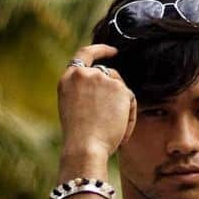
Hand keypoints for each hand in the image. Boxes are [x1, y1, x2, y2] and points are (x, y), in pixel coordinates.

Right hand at [57, 43, 136, 163]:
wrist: (85, 147)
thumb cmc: (79, 137)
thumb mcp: (73, 107)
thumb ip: (85, 91)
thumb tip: (107, 85)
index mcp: (68, 78)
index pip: (85, 54)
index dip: (101, 50)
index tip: (113, 51)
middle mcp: (84, 74)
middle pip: (108, 73)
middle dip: (115, 90)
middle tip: (114, 115)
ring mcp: (102, 78)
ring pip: (120, 88)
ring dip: (121, 106)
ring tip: (115, 129)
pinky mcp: (119, 87)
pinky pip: (130, 100)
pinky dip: (129, 117)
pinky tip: (122, 132)